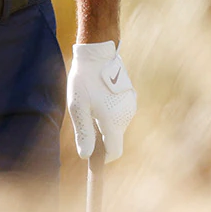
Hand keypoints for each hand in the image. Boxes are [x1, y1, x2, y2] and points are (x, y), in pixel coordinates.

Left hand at [68, 40, 136, 161]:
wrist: (99, 53)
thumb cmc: (85, 79)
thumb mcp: (78, 107)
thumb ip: (84, 133)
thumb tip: (86, 155)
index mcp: (113, 121)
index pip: (114, 152)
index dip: (103, 158)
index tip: (92, 155)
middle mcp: (126, 116)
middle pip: (114, 139)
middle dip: (101, 138)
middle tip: (85, 120)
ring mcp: (131, 106)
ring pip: (117, 126)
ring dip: (105, 124)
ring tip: (91, 105)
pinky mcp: (132, 98)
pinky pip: (121, 114)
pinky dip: (111, 113)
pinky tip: (99, 98)